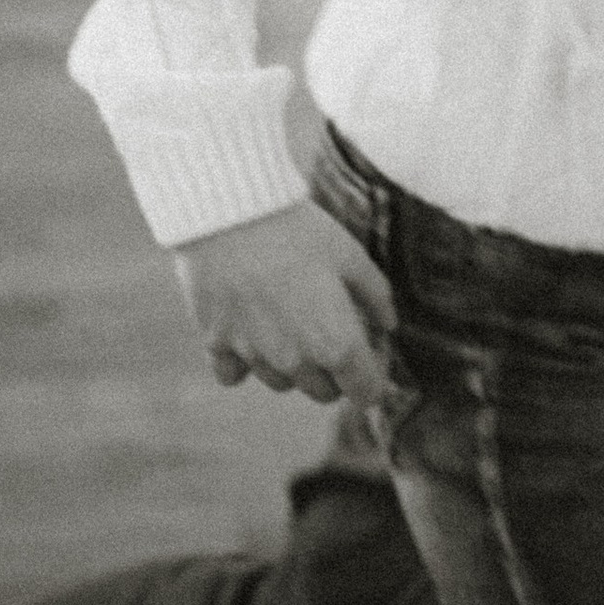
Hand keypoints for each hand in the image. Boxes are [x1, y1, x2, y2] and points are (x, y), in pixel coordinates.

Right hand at [175, 197, 398, 413]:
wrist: (231, 211)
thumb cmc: (298, 229)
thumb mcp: (351, 255)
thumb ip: (376, 297)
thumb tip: (387, 324)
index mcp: (336, 344)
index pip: (367, 393)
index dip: (374, 374)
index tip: (369, 349)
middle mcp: (296, 361)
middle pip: (323, 393)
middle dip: (333, 371)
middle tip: (329, 329)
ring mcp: (253, 356)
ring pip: (281, 383)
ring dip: (290, 365)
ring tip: (287, 322)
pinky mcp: (216, 343)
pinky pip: (233, 373)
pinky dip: (242, 360)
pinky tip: (247, 329)